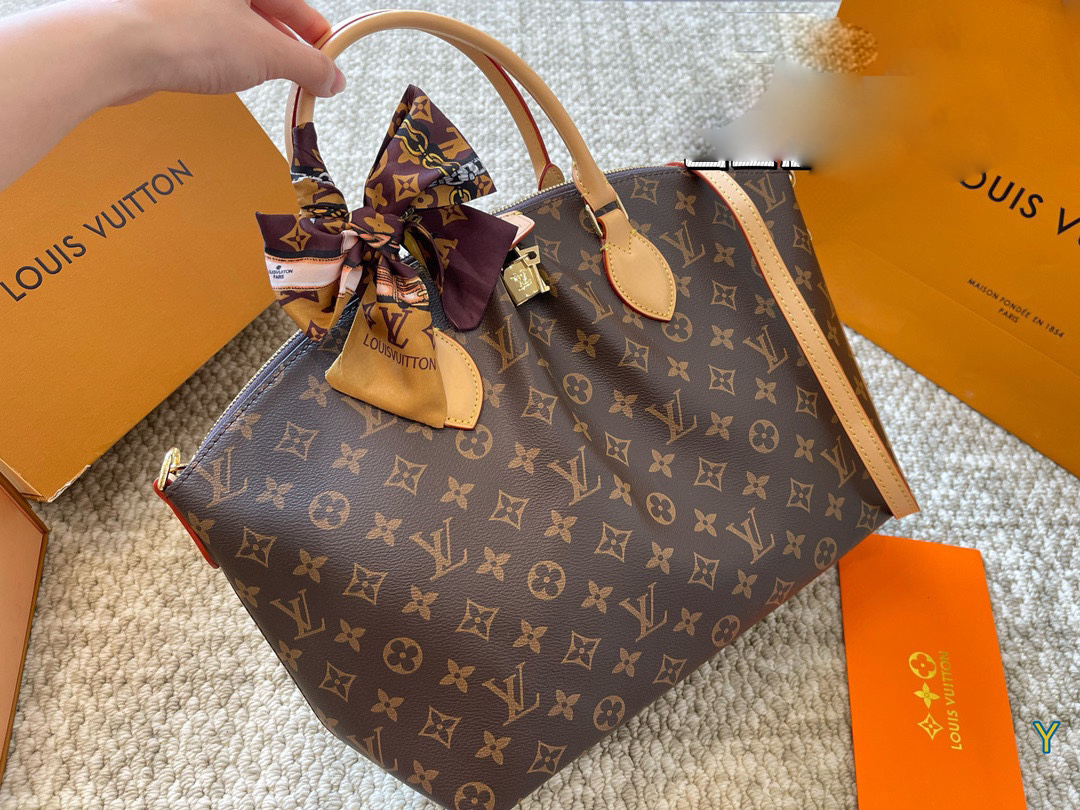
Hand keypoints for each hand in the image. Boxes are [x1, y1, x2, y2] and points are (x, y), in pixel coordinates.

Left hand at [117, 0, 344, 101]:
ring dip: (257, 52)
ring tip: (269, 77)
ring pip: (235, 23)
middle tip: (305, 73)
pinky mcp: (163, 20)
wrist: (120, 49)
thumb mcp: (268, 53)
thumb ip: (308, 65)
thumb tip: (332, 78)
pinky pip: (207, 35)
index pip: (292, 0)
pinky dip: (226, 55)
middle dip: (289, 43)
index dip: (315, 32)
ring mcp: (185, 3)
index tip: (327, 60)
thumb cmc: (184, 33)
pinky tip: (229, 74)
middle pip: (265, 9)